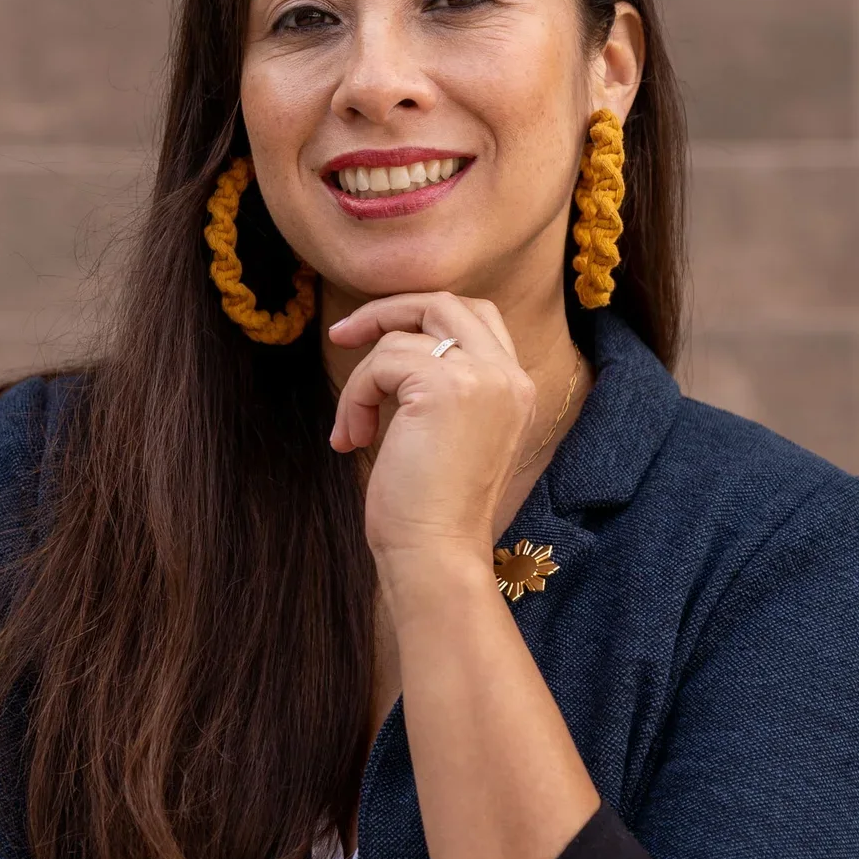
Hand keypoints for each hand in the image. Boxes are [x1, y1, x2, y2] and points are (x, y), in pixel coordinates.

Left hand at [326, 293, 535, 565]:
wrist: (436, 556)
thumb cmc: (431, 513)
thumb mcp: (448, 436)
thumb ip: (442, 388)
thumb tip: (392, 348)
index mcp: (516, 390)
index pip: (475, 319)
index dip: (421, 319)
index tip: (375, 340)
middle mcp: (509, 377)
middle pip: (445, 303)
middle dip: (387, 312)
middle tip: (343, 336)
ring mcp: (482, 378)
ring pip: (402, 336)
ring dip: (361, 380)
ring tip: (352, 430)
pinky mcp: (445, 386)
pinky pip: (381, 361)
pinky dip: (355, 396)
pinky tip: (352, 439)